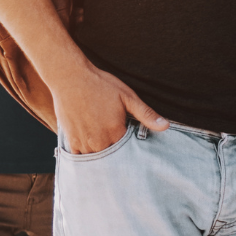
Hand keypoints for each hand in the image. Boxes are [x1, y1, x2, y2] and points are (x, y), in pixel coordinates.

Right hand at [50, 62, 167, 154]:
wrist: (70, 77)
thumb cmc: (100, 84)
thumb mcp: (127, 96)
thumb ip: (146, 114)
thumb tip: (165, 126)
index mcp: (115, 132)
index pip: (128, 152)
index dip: (131, 148)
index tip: (132, 144)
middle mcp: (99, 141)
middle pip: (112, 157)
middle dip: (117, 154)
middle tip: (117, 143)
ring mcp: (83, 142)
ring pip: (96, 158)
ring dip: (102, 155)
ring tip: (104, 143)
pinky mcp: (70, 140)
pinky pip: (80, 157)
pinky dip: (86, 154)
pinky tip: (91, 146)